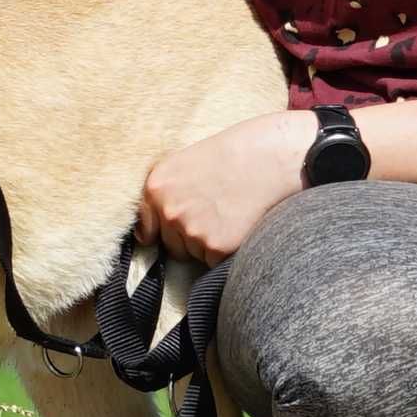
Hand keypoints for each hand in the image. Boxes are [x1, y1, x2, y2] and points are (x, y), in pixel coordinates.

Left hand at [136, 110, 314, 262]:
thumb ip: (165, 194)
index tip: (180, 226)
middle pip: (171, 247)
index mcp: (156, 186)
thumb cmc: (234, 154)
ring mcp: (192, 231)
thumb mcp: (186, 162)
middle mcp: (169, 210)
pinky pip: (215, 261)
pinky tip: (240, 224)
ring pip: (194, 255)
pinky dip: (227, 250)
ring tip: (230, 214)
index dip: (164, 231)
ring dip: (209, 243)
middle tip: (216, 212)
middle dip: (190, 237)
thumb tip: (145, 234)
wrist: (272, 158)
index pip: (146, 231)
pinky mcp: (216, 247)